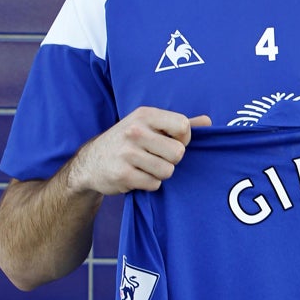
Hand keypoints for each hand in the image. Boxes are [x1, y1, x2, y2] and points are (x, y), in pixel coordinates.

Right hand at [67, 107, 211, 195]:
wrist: (91, 162)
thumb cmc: (128, 141)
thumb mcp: (148, 124)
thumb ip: (178, 123)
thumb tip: (208, 122)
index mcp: (144, 115)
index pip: (183, 126)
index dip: (184, 138)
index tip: (174, 141)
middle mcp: (135, 131)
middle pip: (178, 153)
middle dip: (172, 159)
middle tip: (157, 157)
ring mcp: (127, 153)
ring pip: (168, 171)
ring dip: (160, 173)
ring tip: (146, 166)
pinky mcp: (123, 174)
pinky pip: (154, 184)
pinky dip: (149, 183)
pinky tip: (136, 175)